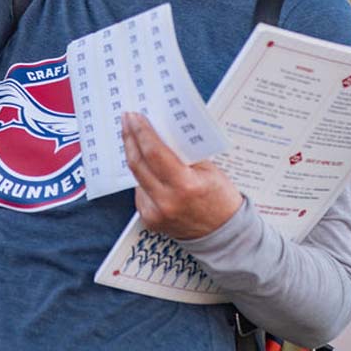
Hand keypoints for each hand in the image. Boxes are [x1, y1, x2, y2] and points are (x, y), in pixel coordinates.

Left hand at [122, 111, 243, 239]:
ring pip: (136, 176)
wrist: (222, 234)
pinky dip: (142, 175)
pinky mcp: (149, 220)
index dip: (142, 132)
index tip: (134, 116)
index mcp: (185, 186)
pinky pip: (140, 190)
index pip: (155, 153)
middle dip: (130, 138)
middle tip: (127, 120)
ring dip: (134, 155)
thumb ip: (184, 153)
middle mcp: (166, 202)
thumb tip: (161, 131)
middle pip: (138, 164)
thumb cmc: (220, 199)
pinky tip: (144, 164)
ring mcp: (155, 213)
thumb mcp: (209, 170)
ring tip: (133, 136)